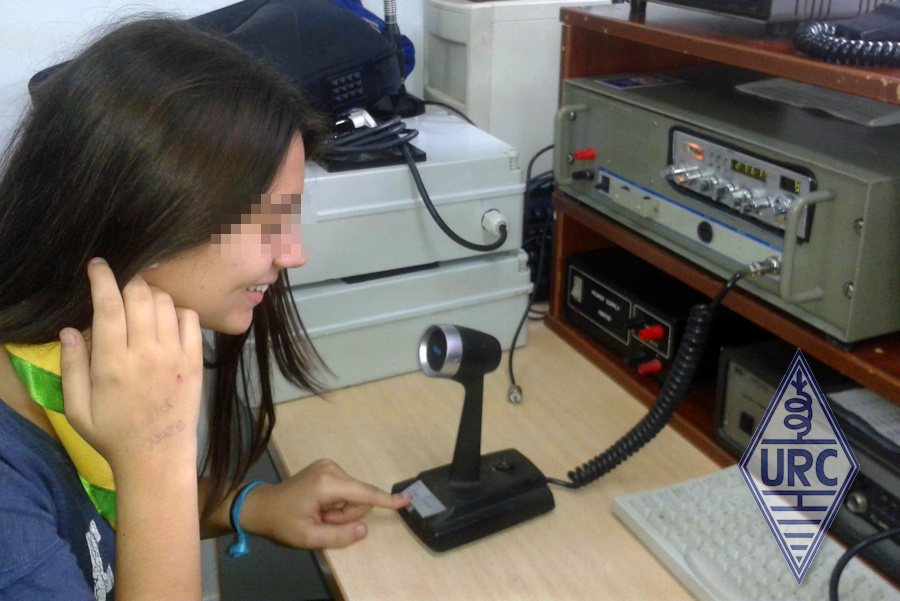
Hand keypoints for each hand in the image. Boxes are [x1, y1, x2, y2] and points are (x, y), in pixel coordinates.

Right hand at [58, 258, 203, 474]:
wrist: (157, 458)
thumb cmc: (112, 434)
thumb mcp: (77, 408)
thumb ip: (72, 366)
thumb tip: (69, 329)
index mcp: (112, 363)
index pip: (108, 305)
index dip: (102, 278)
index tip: (98, 265)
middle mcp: (146, 353)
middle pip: (139, 296)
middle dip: (128, 282)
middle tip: (121, 287)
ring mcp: (175, 356)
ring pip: (166, 303)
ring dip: (151, 295)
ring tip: (141, 305)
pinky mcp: (195, 361)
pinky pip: (190, 319)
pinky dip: (178, 310)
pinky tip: (166, 321)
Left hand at [241, 459, 411, 548]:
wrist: (260, 507)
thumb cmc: (282, 523)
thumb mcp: (308, 538)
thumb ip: (338, 537)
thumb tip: (364, 529)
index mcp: (327, 483)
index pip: (364, 494)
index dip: (386, 500)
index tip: (406, 500)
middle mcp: (331, 468)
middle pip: (360, 497)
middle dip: (346, 515)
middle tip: (322, 521)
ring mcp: (329, 466)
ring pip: (354, 495)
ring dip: (340, 511)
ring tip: (318, 515)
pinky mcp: (328, 468)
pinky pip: (346, 490)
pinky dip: (336, 503)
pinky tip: (318, 506)